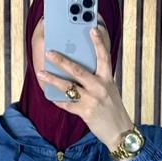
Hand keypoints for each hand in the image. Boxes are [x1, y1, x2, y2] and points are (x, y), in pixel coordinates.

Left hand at [36, 28, 134, 151]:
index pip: (104, 56)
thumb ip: (97, 77)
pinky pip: (67, 104)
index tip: (93, 28)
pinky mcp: (86, 113)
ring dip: (52, 79)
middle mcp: (100, 87)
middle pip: (78, 70)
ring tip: (41, 72)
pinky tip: (49, 96)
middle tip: (49, 51)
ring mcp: (92, 100)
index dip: (99, 41)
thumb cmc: (113, 108)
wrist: (120, 132)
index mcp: (107, 78)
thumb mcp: (109, 89)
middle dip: (62, 60)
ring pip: (68, 87)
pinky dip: (58, 100)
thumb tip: (78, 68)